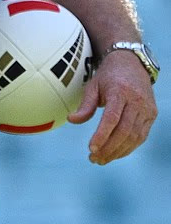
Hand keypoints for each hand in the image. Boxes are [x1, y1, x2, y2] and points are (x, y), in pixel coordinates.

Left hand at [68, 50, 157, 164]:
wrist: (132, 63)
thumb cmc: (108, 76)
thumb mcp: (93, 86)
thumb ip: (85, 105)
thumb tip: (72, 120)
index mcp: (120, 91)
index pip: (112, 118)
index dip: (102, 135)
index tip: (91, 148)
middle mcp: (137, 100)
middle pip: (124, 131)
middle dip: (108, 148)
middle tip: (94, 159)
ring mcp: (147, 109)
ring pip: (134, 137)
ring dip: (118, 152)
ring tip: (102, 159)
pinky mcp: (151, 115)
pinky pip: (141, 136)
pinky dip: (128, 147)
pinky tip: (115, 153)